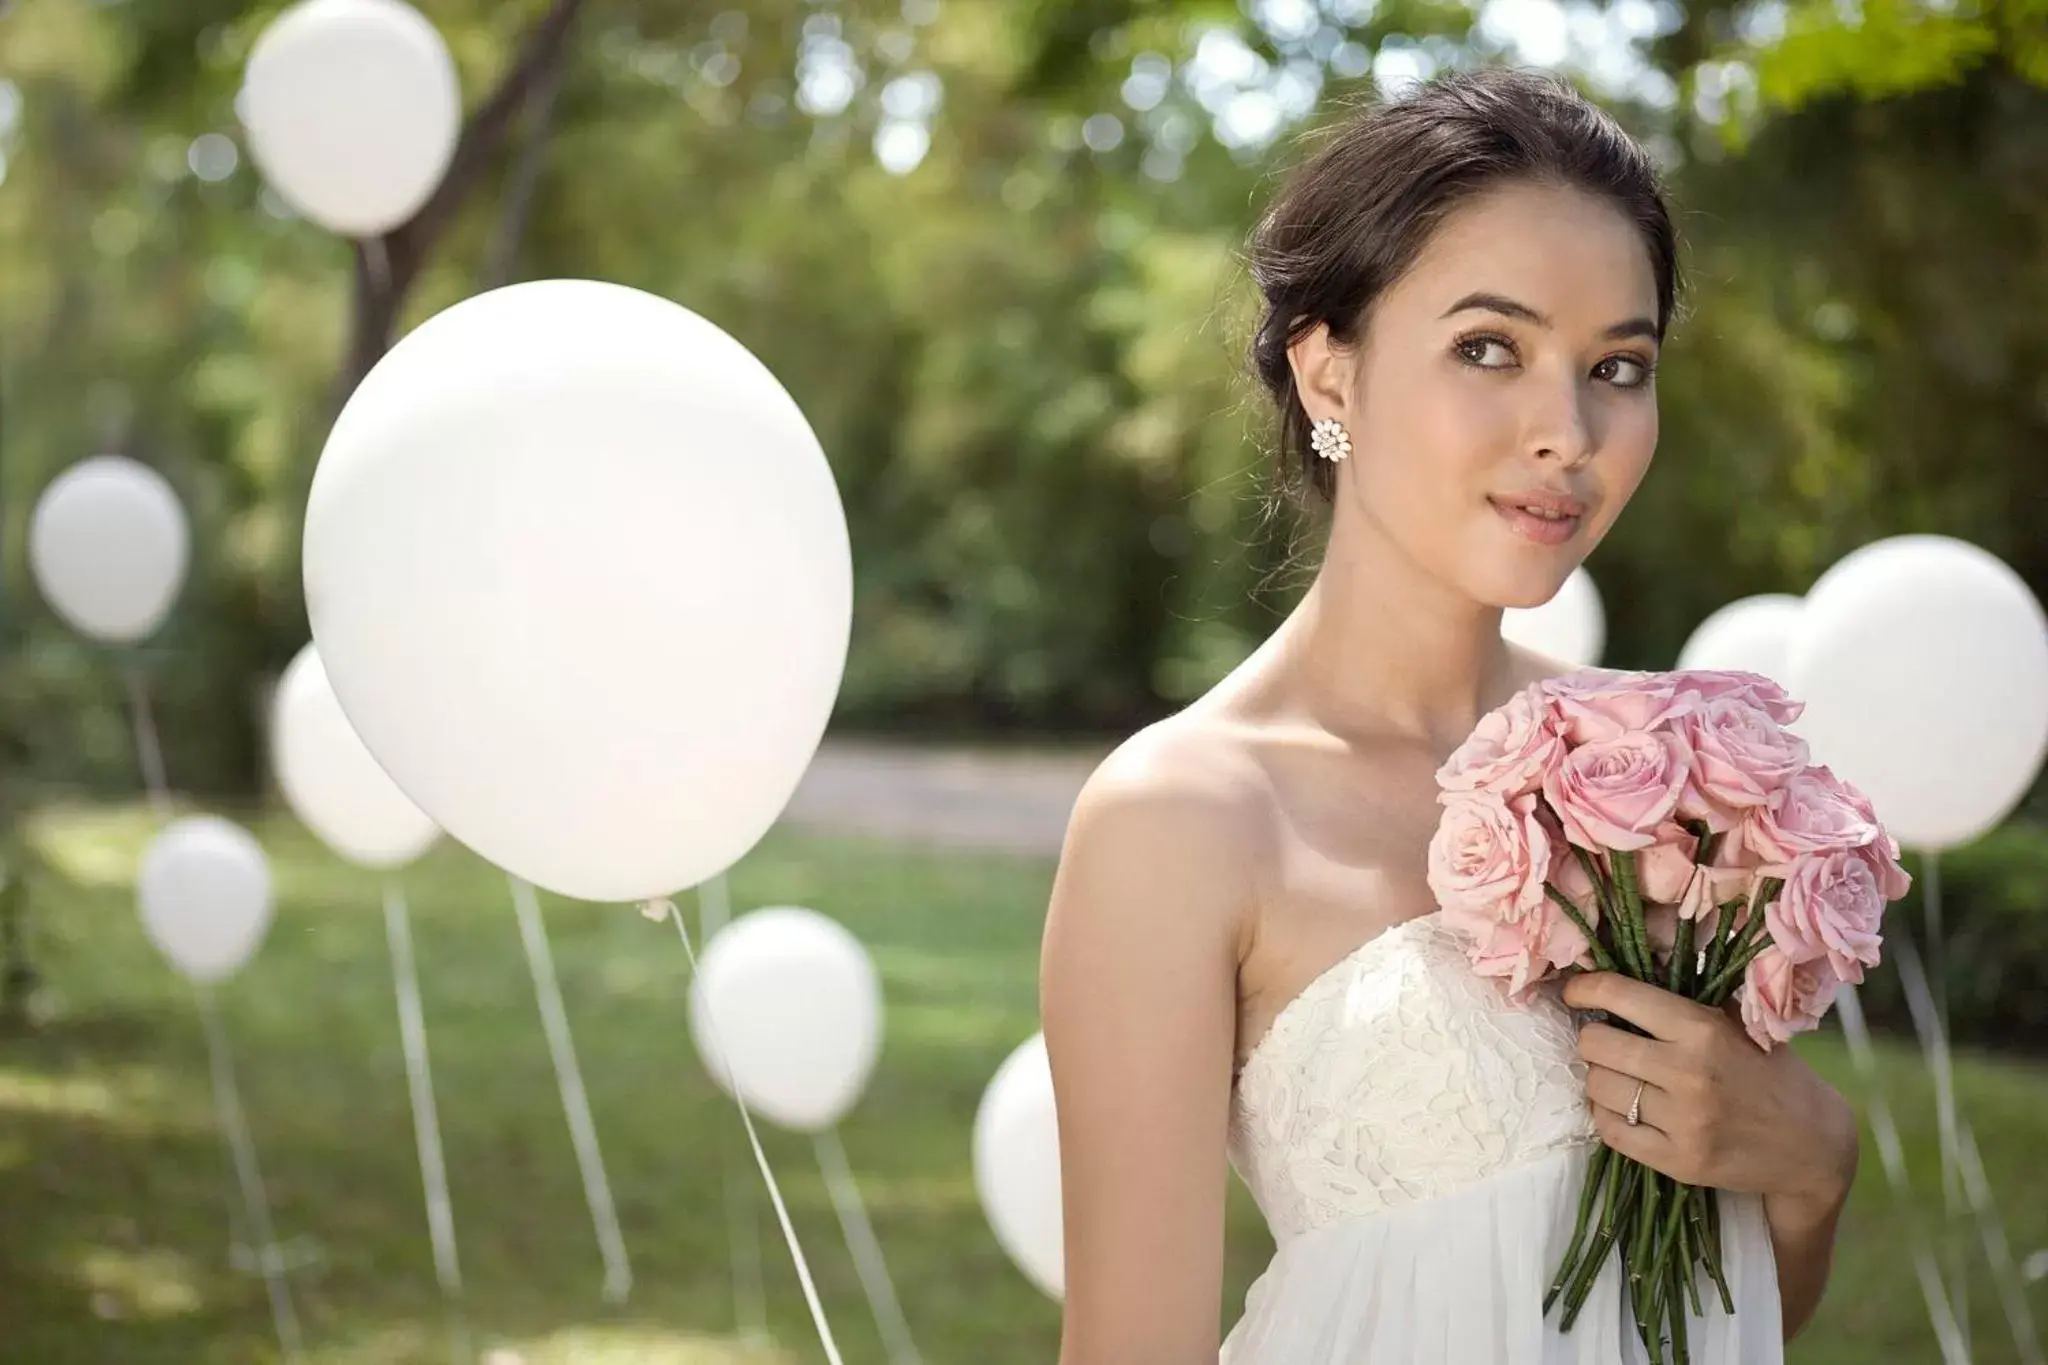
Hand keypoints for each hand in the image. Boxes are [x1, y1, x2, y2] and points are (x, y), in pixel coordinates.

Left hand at [1561, 971, 1857, 1206]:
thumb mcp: (1738, 1023)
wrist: (1812, 1145)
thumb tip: (1631, 964)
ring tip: (1619, 1075)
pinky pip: (1610, 1130)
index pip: (1620, 995)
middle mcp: (1689, 1073)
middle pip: (1596, 1044)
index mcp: (1703, 1029)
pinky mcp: (1678, 1161)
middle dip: (1592, 1038)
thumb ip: (1689, 998)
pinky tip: (1624, 1108)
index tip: (1574, 992)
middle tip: (1606, 1041)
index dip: (1585, 989)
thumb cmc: (1770, 1073)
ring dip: (1599, 1077)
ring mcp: (1683, 1121)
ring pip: (1597, 1087)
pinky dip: (1606, 1115)